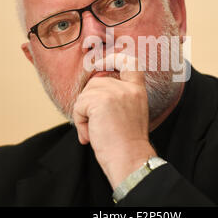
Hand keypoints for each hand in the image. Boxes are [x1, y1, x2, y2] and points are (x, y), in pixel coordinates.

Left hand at [72, 53, 156, 188]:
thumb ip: (117, 98)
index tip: (99, 64)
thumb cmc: (126, 144)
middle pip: (96, 82)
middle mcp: (128, 88)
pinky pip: (79, 105)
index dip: (112, 58)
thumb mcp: (129, 113)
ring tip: (95, 131)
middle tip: (97, 125)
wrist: (129, 159)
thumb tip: (91, 93)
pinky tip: (91, 134)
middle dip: (90, 102)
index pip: (129, 62)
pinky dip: (80, 121)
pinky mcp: (101, 100)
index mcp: (138, 91)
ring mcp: (115, 92)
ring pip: (85, 94)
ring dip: (84, 114)